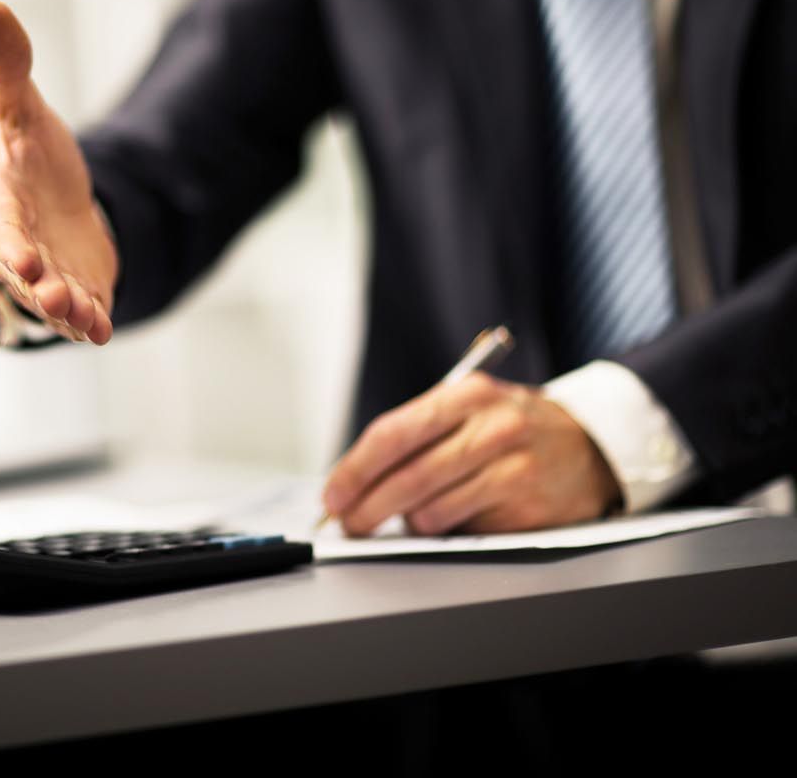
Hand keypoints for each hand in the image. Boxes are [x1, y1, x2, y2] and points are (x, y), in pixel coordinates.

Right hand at [0, 0, 116, 343]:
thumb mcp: (21, 108)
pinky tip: (103, 330)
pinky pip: (81, 312)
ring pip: (50, 301)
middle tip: (53, 297)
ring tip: (83, 317)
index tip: (25, 260)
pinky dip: (90, 323)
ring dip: (65, 311)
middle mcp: (16, 246)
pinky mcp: (76, 290)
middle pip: (21, 274)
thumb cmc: (28, 154)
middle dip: (37, 288)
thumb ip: (7, 65)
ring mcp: (46, 275)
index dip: (10, 246)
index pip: (0, 227)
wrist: (53, 198)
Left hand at [320, 373, 622, 535]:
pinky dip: (446, 529)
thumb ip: (417, 435)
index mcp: (466, 395)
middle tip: (349, 523)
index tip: (333, 494)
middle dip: (367, 507)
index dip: (354, 470)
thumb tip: (356, 479)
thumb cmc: (511, 428)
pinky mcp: (529, 506)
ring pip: (432, 509)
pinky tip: (453, 517)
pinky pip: (464, 529)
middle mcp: (492, 427)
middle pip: (408, 477)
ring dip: (409, 521)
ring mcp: (514, 467)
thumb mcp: (468, 409)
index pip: (393, 433)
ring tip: (411, 515)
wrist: (592, 444)